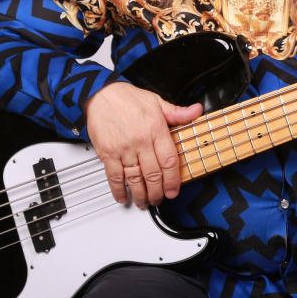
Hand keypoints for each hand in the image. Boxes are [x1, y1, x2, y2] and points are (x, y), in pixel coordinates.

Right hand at [84, 82, 203, 207]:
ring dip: (141, 195)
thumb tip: (196, 111)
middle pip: (153, 174)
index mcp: (156, 129)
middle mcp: (141, 141)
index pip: (169, 160)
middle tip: (160, 199)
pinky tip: (123, 197)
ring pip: (135, 179)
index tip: (174, 190)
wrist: (100, 94)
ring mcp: (124, 149)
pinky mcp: (108, 153)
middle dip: (158, 192)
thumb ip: (177, 112)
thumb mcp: (157, 101)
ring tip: (145, 202)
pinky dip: (119, 190)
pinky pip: (115, 176)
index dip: (173, 180)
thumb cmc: (127, 98)